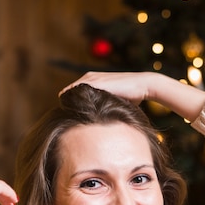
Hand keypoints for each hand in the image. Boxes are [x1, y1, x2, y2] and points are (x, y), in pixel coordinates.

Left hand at [59, 71, 204, 122]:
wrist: (144, 86)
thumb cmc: (133, 97)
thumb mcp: (115, 103)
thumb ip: (105, 108)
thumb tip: (101, 126)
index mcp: (93, 82)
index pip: (73, 95)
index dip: (70, 108)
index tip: (67, 120)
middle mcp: (89, 78)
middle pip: (68, 94)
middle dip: (65, 108)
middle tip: (60, 122)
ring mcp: (90, 79)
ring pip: (70, 93)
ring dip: (66, 106)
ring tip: (63, 120)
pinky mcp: (94, 82)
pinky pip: (75, 92)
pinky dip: (71, 102)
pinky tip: (70, 115)